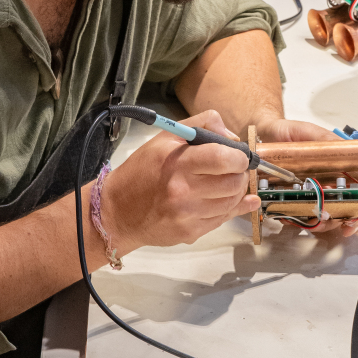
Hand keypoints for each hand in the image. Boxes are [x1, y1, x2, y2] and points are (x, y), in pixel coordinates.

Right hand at [101, 109, 256, 252]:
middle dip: (240, 174)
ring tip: (226, 183)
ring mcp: (187, 215)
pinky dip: (230, 208)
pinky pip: (223, 219)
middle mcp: (183, 191)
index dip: (239, 157)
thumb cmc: (142, 170)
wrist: (118, 211)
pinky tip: (230, 201)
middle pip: (233, 182)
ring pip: (232, 202)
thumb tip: (232, 138)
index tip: (239, 156)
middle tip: (233, 170)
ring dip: (236, 191)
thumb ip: (202, 124)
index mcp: (178, 163)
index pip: (223, 158)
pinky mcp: (190, 233)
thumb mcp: (166, 137)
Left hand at [255, 117, 357, 237]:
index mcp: (339, 164)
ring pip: (332, 215)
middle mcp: (330, 180)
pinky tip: (299, 218)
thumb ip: (325, 139)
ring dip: (331, 223)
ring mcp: (315, 192)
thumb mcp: (306, 131)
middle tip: (350, 224)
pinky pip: (306, 218)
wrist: (259, 138)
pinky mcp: (297, 201)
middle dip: (356, 218)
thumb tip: (341, 147)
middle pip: (353, 204)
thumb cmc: (285, 133)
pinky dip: (306, 223)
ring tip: (323, 221)